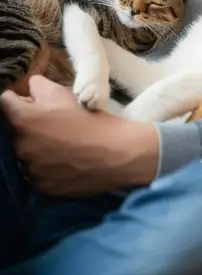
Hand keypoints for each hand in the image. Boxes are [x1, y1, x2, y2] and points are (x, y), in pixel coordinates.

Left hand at [0, 76, 158, 196]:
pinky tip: (65, 161)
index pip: (5, 102)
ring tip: (63, 145)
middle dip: (30, 125)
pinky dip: (46, 167)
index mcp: (23, 120)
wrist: (118, 154)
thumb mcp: (64, 93)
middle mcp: (20, 146)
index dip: (20, 99)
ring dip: (37, 147)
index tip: (34, 102)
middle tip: (56, 124)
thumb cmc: (92, 120)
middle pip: (15, 130)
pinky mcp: (41, 187)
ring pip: (25, 152)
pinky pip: (36, 173)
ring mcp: (30, 170)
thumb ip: (38, 86)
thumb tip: (28, 90)